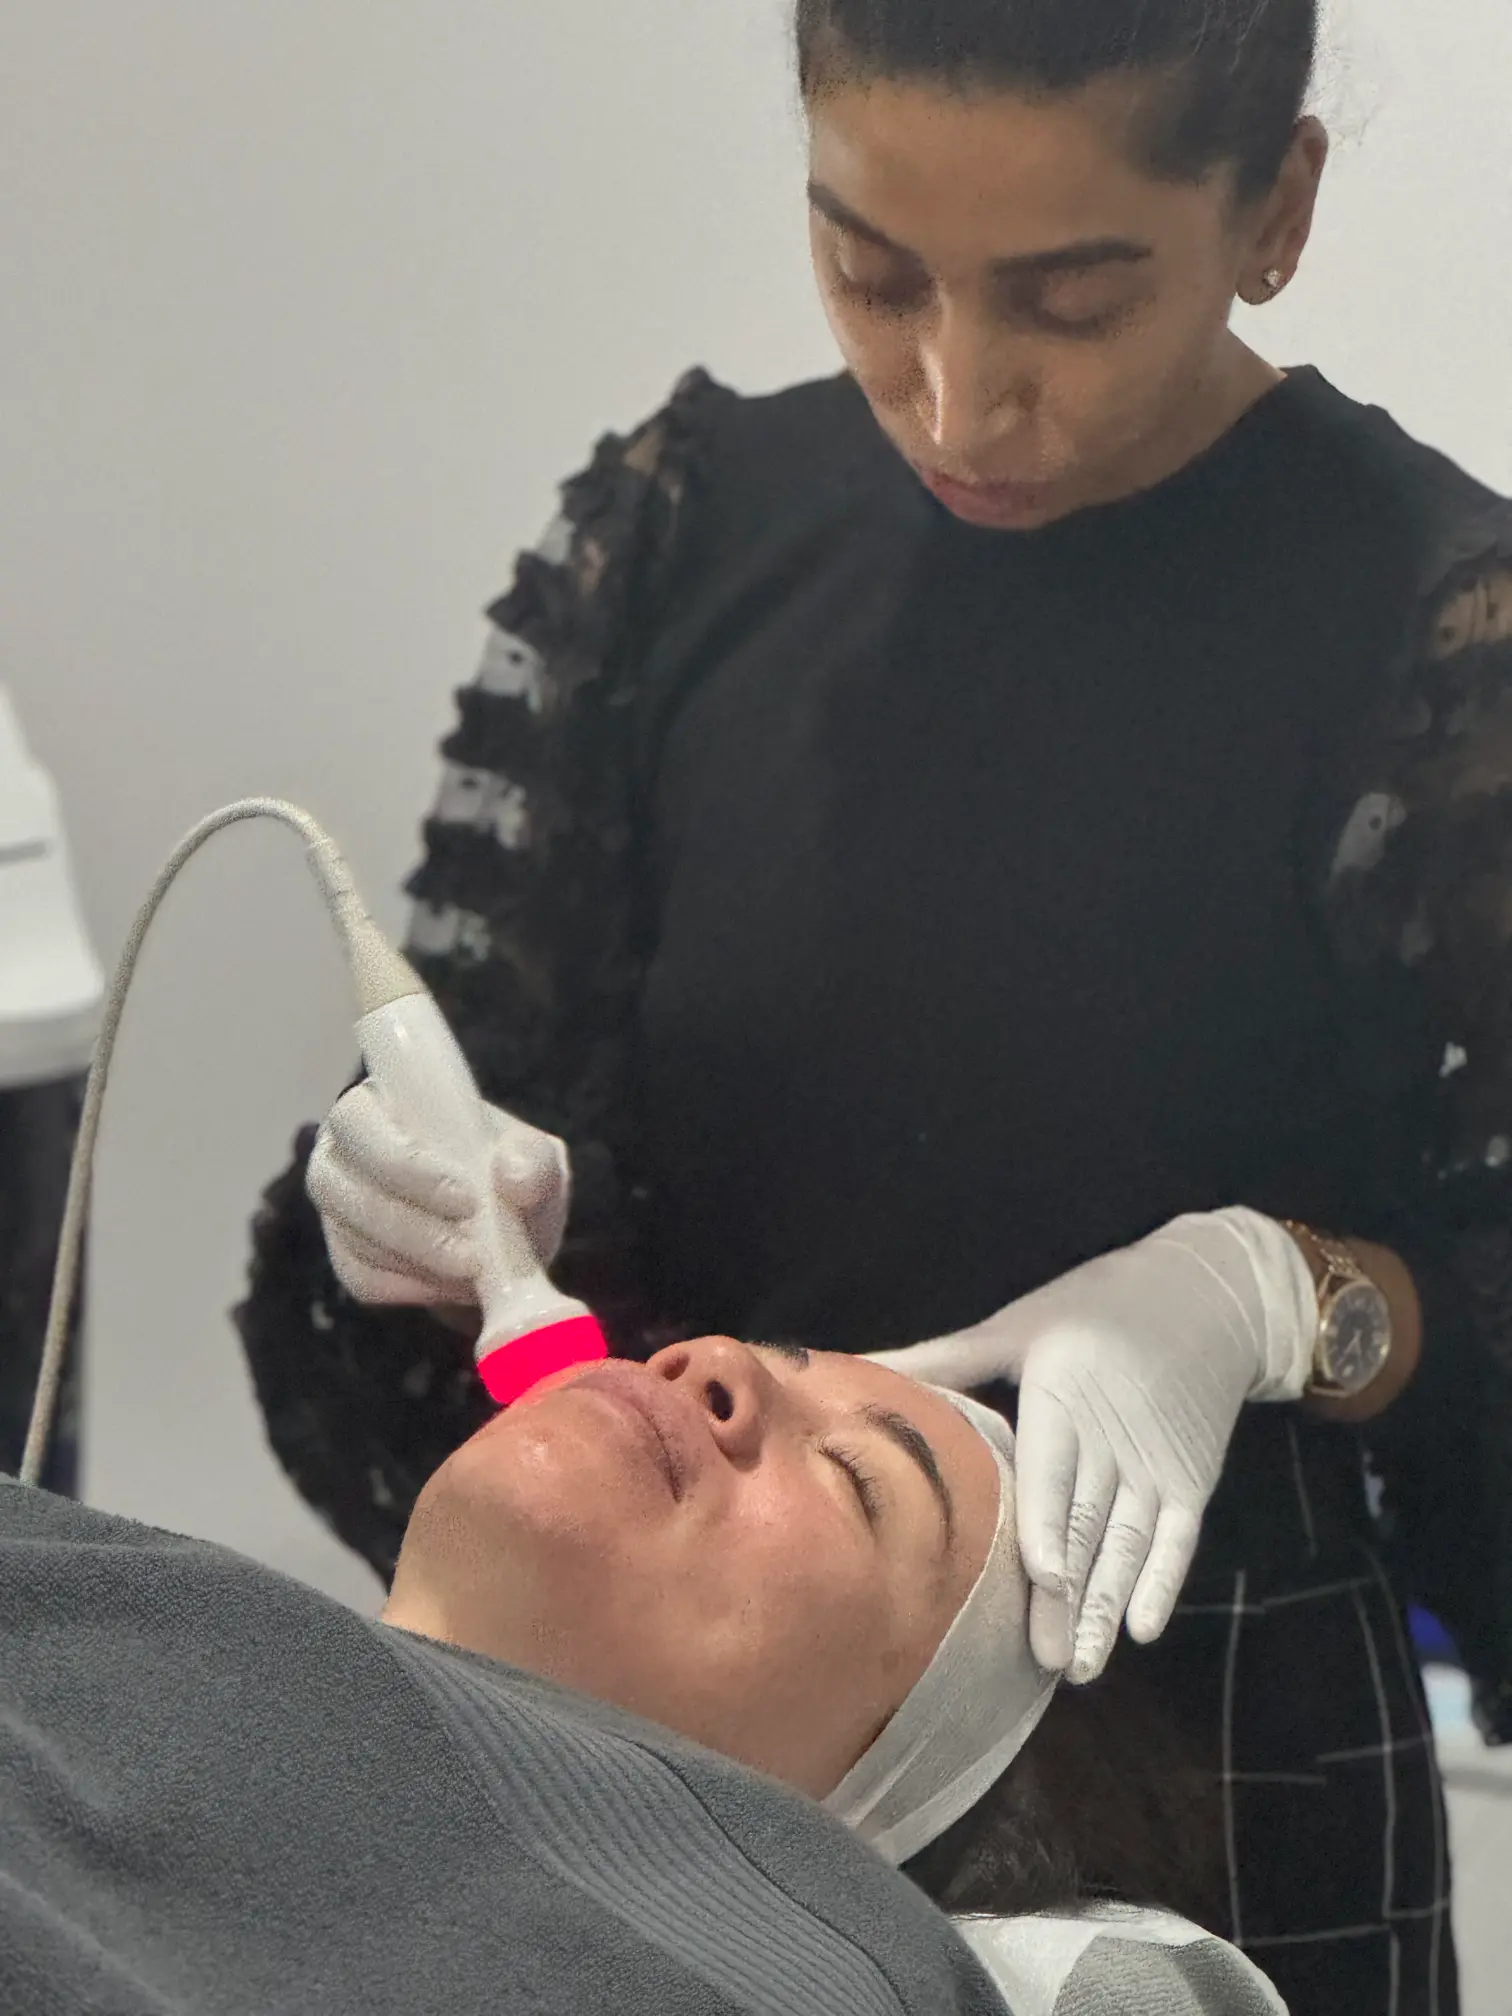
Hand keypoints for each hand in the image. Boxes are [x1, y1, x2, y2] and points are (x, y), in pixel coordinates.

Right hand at [307, 1080, 569, 1310]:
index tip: (467, 1198)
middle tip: (473, 1256)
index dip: (403, 1162)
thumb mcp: (535, 1159)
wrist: (508, 1232)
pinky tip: (451, 1286)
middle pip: (340, 1187)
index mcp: (379, 1104)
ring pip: (353, 1239)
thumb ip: (532, 1159)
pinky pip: (360, 1279)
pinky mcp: (345, 1256)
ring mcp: (338, 1207)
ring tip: (474, 1272)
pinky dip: (410, 1288)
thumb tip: (513, 1176)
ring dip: (417, 1263)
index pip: (356, 1120)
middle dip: (411, 1227)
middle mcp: (342, 1152)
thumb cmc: (510, 1176)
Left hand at [869, 1208, 1314, 1681]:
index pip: (1055, 1471)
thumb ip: (945, 1357)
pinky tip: (1142, 1629)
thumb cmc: (1094, 1305)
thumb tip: (864, 1365)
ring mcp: (1158, 1462)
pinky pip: (1179, 1539)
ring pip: (1131, 1543)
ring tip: (1079, 1664)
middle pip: (1089, 1524)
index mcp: (1065, 1394)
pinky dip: (1162, 1583)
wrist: (1207, 1293)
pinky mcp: (1193, 1478)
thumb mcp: (1019, 1322)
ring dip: (1107, 1606)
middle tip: (1044, 1660)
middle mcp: (1116, 1435)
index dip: (1050, 1524)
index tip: (1040, 1576)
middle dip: (1068, 1594)